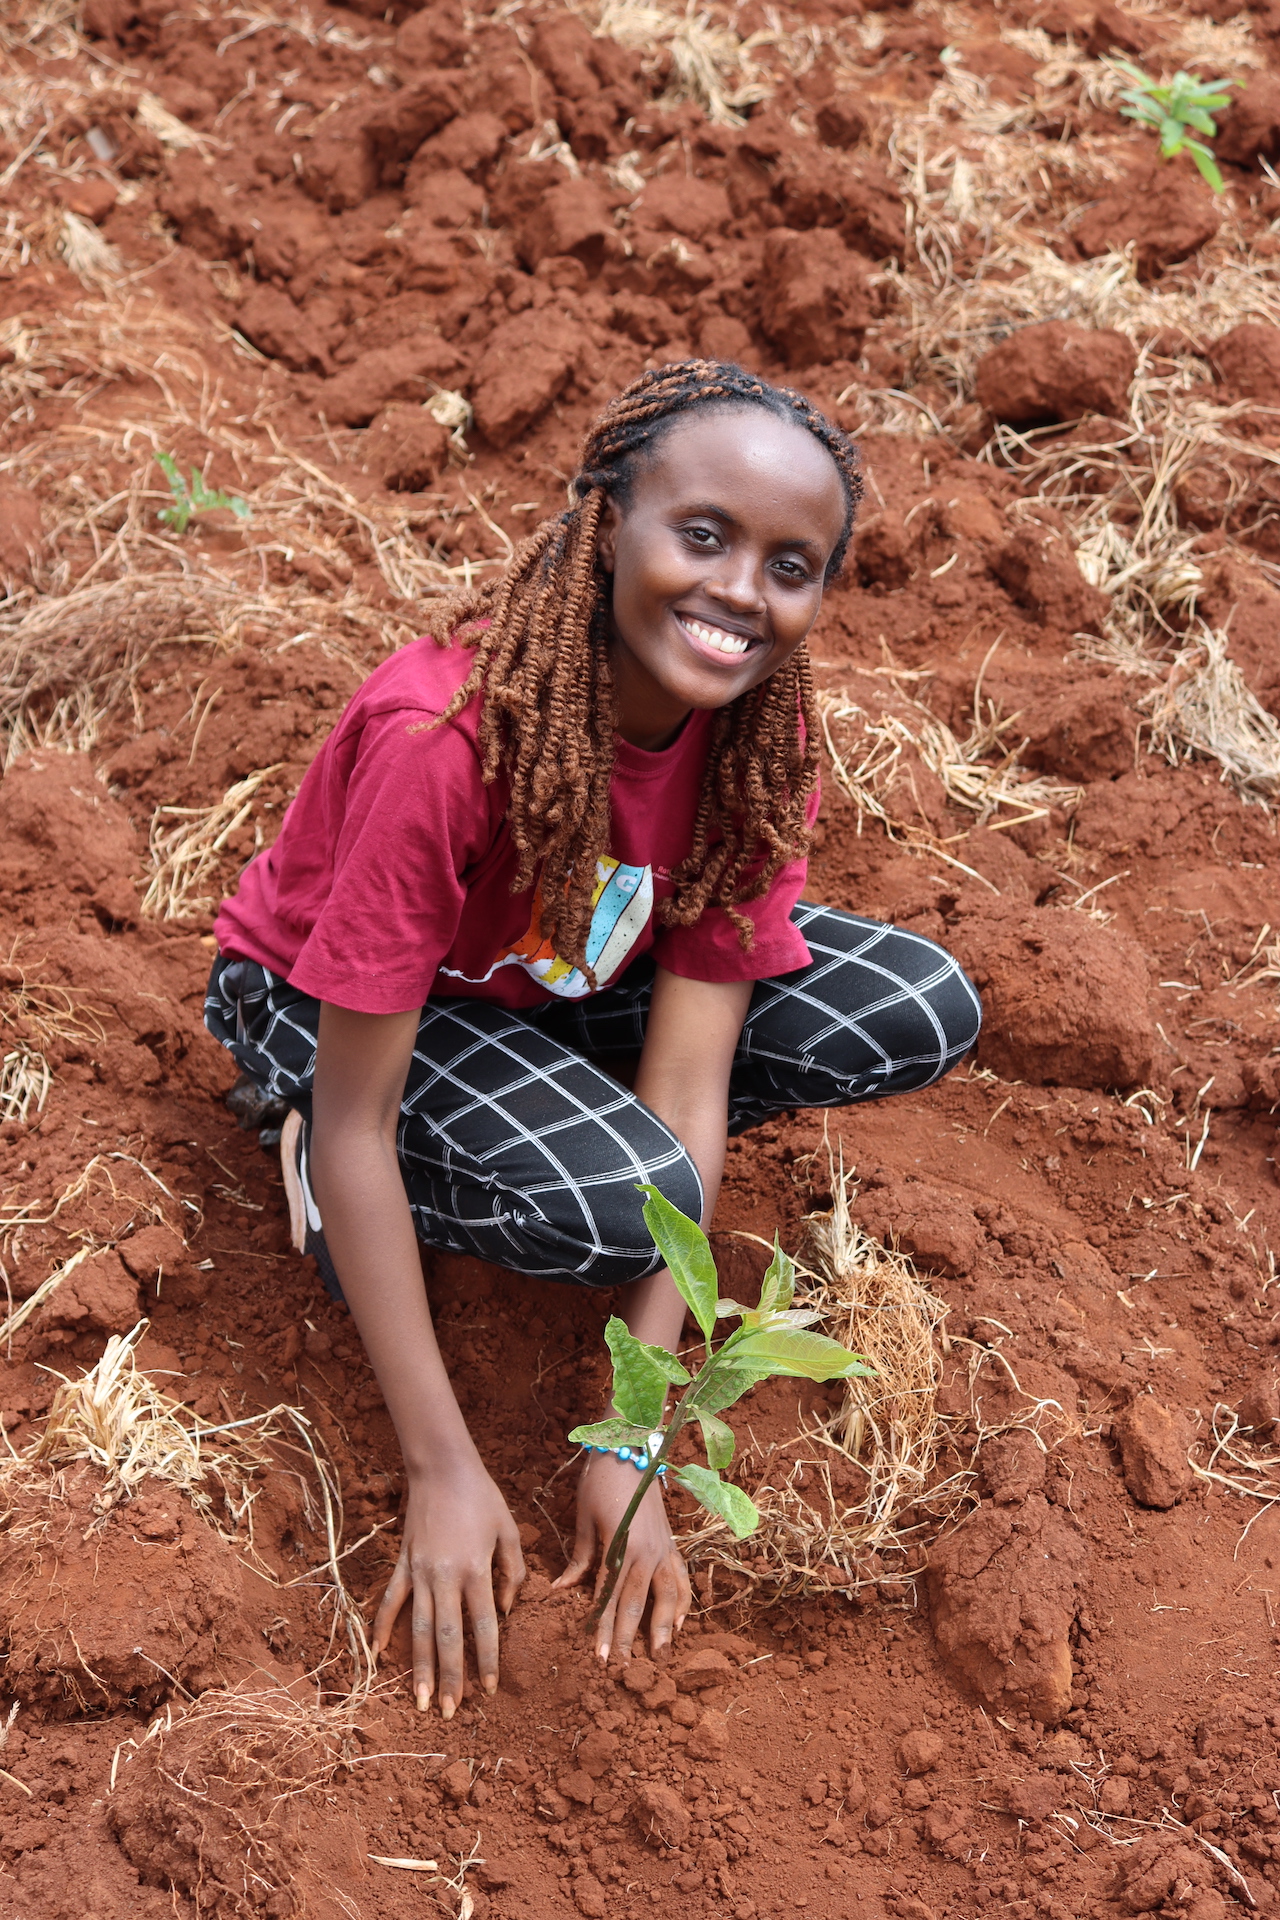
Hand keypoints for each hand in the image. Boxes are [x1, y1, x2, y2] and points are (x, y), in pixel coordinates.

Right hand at [371, 1453, 524, 1717]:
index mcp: (476, 1569)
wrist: (442, 1468)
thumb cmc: (483, 1497)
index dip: (487, 1660)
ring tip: (421, 1700)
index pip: (484, 1626)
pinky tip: (379, 1655)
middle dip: (450, 1677)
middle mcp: (445, 1576)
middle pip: (448, 1636)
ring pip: (418, 1627)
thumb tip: (504, 1609)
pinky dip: (384, 1628)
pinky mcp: (402, 1563)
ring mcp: (419, 1571)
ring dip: (419, 1666)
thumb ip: (513, 1572)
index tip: (489, 1690)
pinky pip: (391, 1601)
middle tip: (450, 1713)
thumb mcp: (509, 1530)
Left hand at [554, 1450, 690, 1662]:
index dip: (603, 1628)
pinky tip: (680, 1622)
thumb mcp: (583, 1518)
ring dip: (662, 1627)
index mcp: (620, 1546)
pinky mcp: (671, 1541)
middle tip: (622, 1669)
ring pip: (667, 1596)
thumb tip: (561, 1591)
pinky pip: (682, 1577)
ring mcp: (663, 1547)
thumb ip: (579, 1558)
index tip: (598, 1657)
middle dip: (628, 1637)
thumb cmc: (600, 1479)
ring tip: (659, 1656)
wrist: (630, 1446)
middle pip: (637, 1603)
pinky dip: (684, 1601)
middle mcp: (646, 1551)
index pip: (609, 1597)